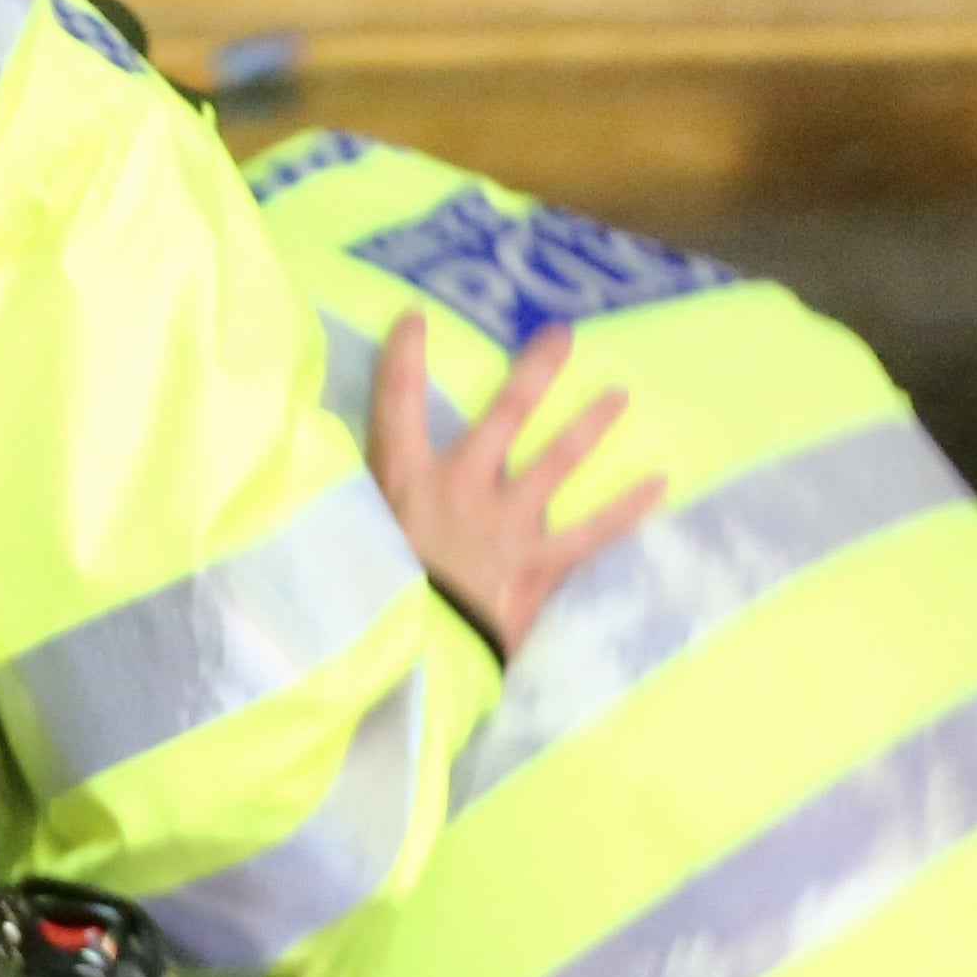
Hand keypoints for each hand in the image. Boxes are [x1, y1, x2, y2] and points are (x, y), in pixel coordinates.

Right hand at [373, 315, 661, 658]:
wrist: (419, 657)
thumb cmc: (371, 600)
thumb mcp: (347, 540)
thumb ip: (353, 504)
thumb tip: (317, 470)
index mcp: (406, 480)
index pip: (399, 404)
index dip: (405, 358)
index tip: (414, 318)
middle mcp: (465, 486)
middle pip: (505, 414)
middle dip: (535, 372)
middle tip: (563, 335)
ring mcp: (509, 522)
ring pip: (558, 461)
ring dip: (589, 425)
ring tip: (619, 394)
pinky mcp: (541, 563)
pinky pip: (592, 532)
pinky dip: (627, 509)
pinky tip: (659, 483)